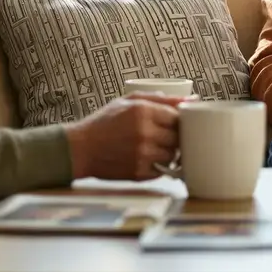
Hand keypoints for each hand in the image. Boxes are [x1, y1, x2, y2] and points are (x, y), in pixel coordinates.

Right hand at [65, 93, 188, 179]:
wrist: (79, 149)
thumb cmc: (104, 123)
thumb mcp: (129, 101)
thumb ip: (161, 99)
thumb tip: (191, 100)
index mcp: (143, 111)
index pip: (178, 117)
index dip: (178, 120)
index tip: (173, 122)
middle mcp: (144, 133)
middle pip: (179, 137)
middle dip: (175, 136)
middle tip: (165, 135)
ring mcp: (142, 154)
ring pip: (173, 155)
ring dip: (169, 151)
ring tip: (155, 146)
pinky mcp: (139, 172)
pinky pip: (162, 170)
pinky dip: (159, 164)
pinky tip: (147, 157)